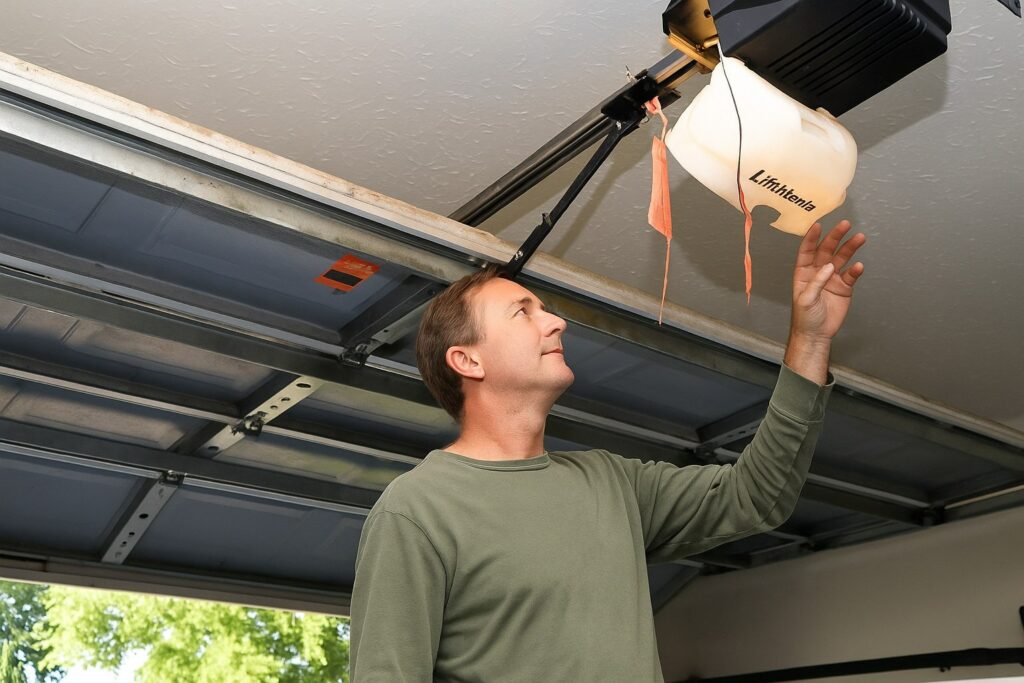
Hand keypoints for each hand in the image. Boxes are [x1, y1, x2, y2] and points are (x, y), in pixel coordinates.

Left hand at [790, 220, 866, 341]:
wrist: (816, 334)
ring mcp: (832, 278)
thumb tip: (828, 267)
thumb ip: (816, 282)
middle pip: (827, 250)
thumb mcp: (805, 299)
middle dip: (835, 237)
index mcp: (803, 273)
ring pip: (842, 258)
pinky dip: (855, 270)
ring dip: (850, 248)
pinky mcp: (844, 287)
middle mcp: (818, 272)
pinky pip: (851, 275)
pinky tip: (858, 266)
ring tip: (859, 238)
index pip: (807, 251)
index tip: (818, 225)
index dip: (812, 238)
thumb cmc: (804, 317)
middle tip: (845, 225)